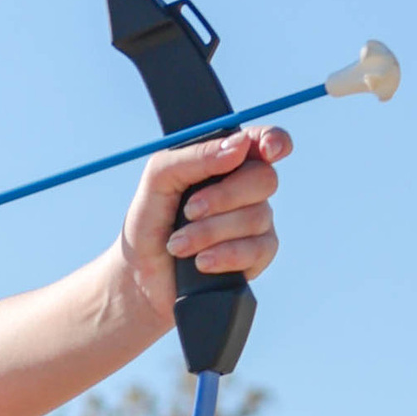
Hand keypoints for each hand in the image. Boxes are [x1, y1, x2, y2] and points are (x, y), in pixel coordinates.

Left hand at [116, 122, 287, 327]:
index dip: (274, 140)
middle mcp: (246, 188)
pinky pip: (257, 249)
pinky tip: (201, 262)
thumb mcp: (159, 178)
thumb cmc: (151, 221)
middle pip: (264, 178)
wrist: (142, 275)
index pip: (262, 141)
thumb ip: (195, 156)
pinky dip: (225, 255)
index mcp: (225, 160)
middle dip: (223, 196)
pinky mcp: (258, 255)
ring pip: (256, 217)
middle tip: (189, 210)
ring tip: (179, 245)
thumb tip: (238, 147)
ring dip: (210, 232)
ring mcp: (256, 221)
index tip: (268, 150)